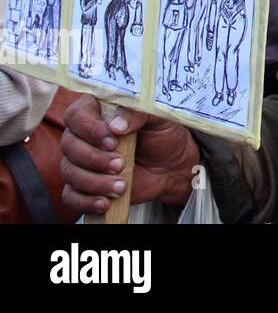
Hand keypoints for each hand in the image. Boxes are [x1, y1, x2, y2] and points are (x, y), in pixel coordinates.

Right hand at [60, 95, 200, 215]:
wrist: (171, 166)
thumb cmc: (162, 135)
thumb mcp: (159, 117)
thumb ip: (140, 112)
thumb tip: (117, 125)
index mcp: (97, 111)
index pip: (77, 115)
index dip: (90, 129)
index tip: (112, 140)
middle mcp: (82, 135)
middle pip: (69, 145)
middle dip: (94, 158)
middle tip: (120, 164)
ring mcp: (79, 162)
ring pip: (70, 172)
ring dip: (94, 182)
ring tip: (121, 186)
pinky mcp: (82, 186)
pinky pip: (71, 196)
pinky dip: (85, 201)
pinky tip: (104, 203)